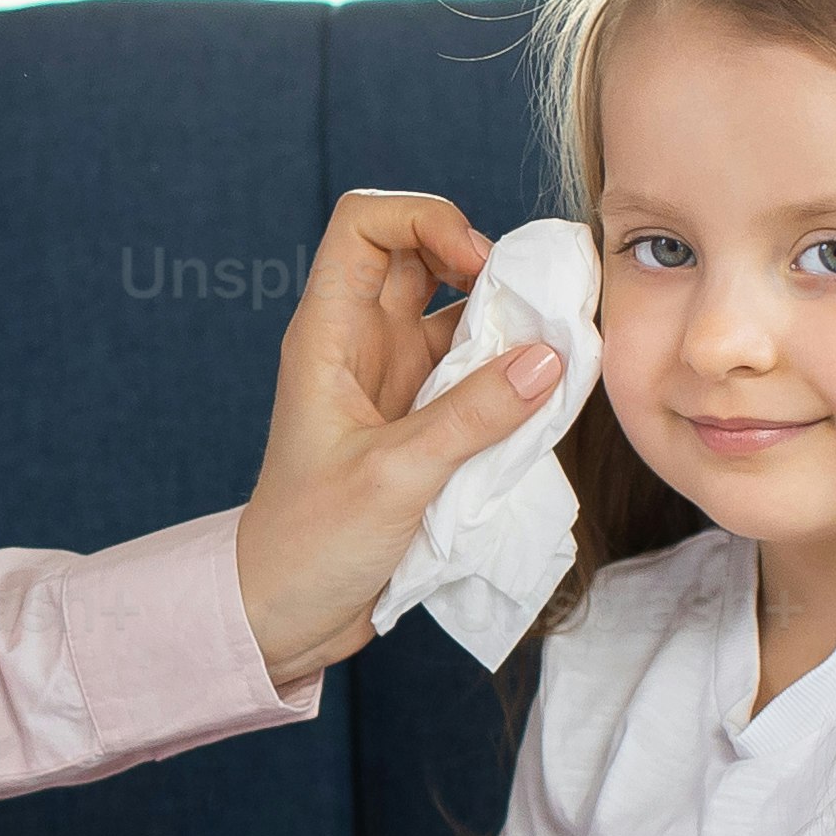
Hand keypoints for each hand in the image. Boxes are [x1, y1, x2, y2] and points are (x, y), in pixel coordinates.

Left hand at [224, 189, 569, 687]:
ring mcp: (389, 383)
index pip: (364, 224)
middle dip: (480, 264)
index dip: (424, 219)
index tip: (478, 267)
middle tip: (532, 306)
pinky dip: (507, 377)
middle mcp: (358, 345)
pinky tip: (543, 398)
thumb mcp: (394, 477)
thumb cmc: (309, 544)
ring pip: (453, 318)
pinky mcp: (417, 424)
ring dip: (502, 326)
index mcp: (327, 335)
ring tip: (553, 350)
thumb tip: (548, 357)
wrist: (282, 616)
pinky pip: (470, 376)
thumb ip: (472, 417)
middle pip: (419, 258)